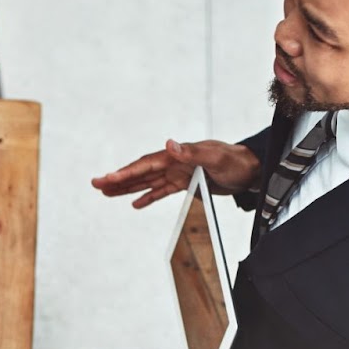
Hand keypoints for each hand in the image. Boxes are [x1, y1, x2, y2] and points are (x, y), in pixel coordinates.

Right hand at [90, 139, 260, 208]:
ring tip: (106, 192)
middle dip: (118, 178)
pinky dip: (148, 196)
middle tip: (96, 184)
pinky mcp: (185, 184)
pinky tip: (135, 204)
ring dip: (127, 187)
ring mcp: (178, 173)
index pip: (146, 165)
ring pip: (147, 182)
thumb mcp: (214, 156)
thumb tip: (169, 144)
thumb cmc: (236, 161)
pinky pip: (161, 191)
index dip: (126, 172)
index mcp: (177, 156)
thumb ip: (191, 152)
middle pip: (140, 172)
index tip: (108, 178)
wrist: (252, 170)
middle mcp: (174, 163)